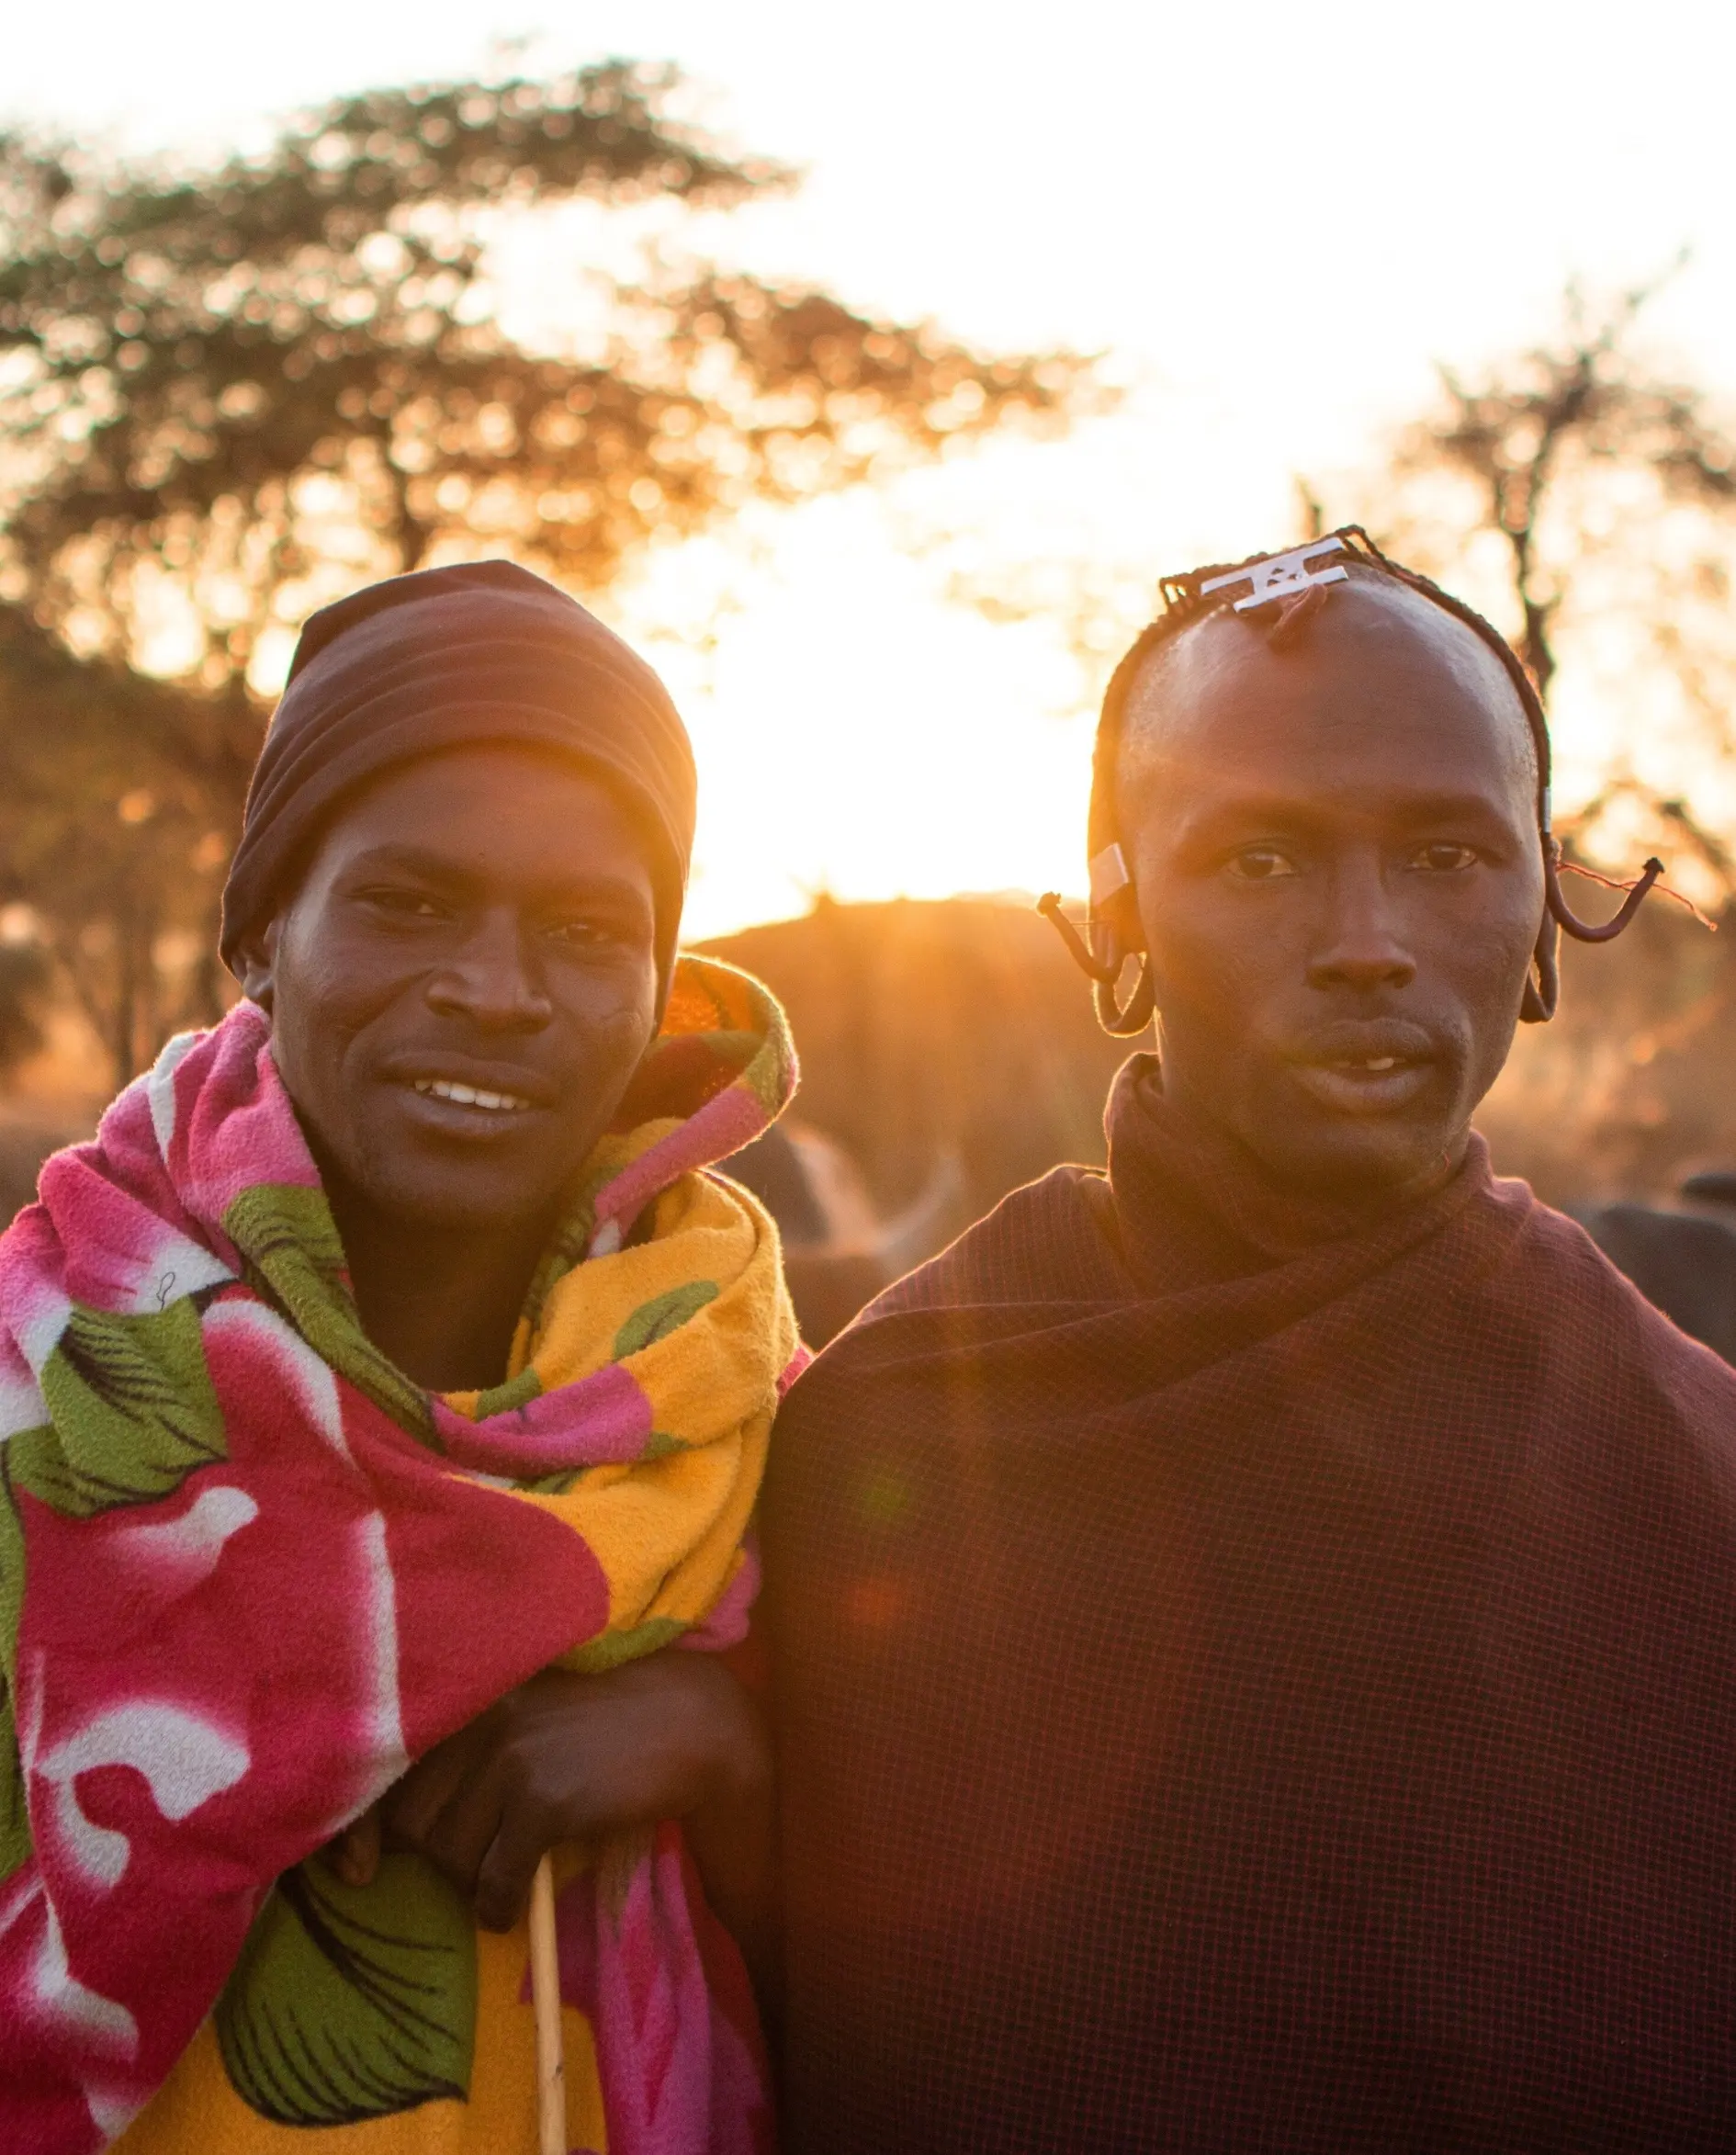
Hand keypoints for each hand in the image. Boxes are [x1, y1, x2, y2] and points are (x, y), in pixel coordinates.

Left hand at [379, 1652, 771, 1932]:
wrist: (692, 1720)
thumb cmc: (612, 1718)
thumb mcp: (532, 1711)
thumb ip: (472, 1749)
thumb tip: (397, 1834)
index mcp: (475, 1695)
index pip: (392, 1767)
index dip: (365, 1827)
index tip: (356, 1869)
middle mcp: (483, 1721)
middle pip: (415, 1821)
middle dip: (437, 1855)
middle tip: (474, 1861)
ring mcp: (513, 1759)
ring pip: (449, 1856)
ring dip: (471, 1881)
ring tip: (501, 1877)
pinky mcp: (546, 1800)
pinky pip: (495, 1880)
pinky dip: (500, 1905)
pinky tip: (516, 1905)